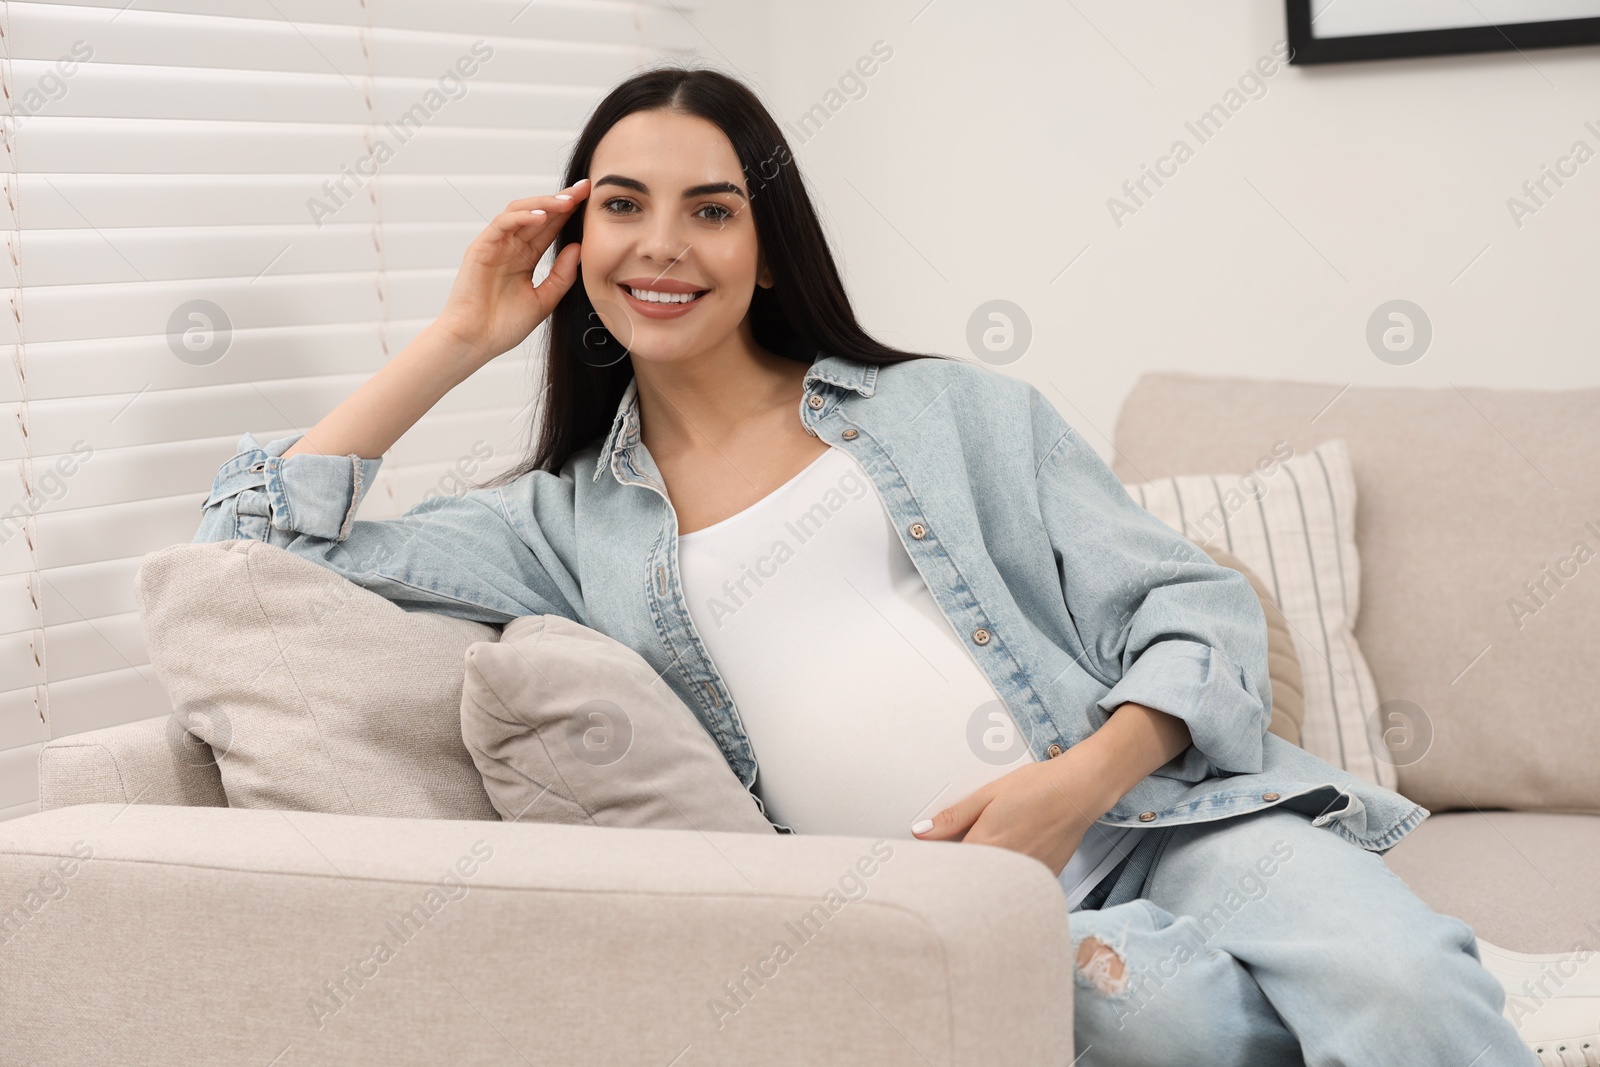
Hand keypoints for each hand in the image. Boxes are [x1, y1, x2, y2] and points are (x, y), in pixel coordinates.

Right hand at [432, 177, 590, 369]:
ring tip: (568, 200)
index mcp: (525, 258)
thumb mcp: (544, 300)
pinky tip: (541, 217)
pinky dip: (521, 217)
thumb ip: (561, 275)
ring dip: (544, 204)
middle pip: (538, 214)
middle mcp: (510, 247)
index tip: (592, 200)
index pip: (550, 228)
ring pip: (520, 212)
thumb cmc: (505, 326)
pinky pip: (502, 224)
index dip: (569, 213)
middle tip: (585, 188)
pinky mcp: (480, 248)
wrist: (476, 342)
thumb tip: (578, 247)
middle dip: (562, 200)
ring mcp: (495, 245)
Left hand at [911, 747, 1110, 877]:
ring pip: (995, 885)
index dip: (939, 865)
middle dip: (962, 872)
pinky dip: (1011, 877)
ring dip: (987, 875)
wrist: (1080, 789)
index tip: (933, 861)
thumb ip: (954, 817)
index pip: (949, 868)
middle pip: (971, 880)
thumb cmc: (1038, 786)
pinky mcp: (1044, 878)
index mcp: (986, 842)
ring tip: (1000, 847)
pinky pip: (1018, 885)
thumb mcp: (988, 794)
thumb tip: (922, 832)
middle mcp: (1006, 864)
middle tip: (969, 848)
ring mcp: (1027, 875)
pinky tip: (1016, 855)